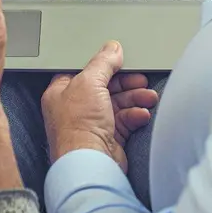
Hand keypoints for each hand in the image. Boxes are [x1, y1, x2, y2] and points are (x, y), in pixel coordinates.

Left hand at [42, 41, 158, 172]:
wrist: (91, 163)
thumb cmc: (78, 127)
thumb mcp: (90, 82)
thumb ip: (103, 62)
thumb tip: (112, 49)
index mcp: (62, 92)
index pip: (84, 71)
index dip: (103, 65)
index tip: (121, 60)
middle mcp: (76, 108)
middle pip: (105, 87)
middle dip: (126, 83)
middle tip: (141, 78)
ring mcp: (92, 124)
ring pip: (117, 104)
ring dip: (135, 98)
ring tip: (148, 96)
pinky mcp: (108, 138)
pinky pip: (125, 121)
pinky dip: (135, 116)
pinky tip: (142, 114)